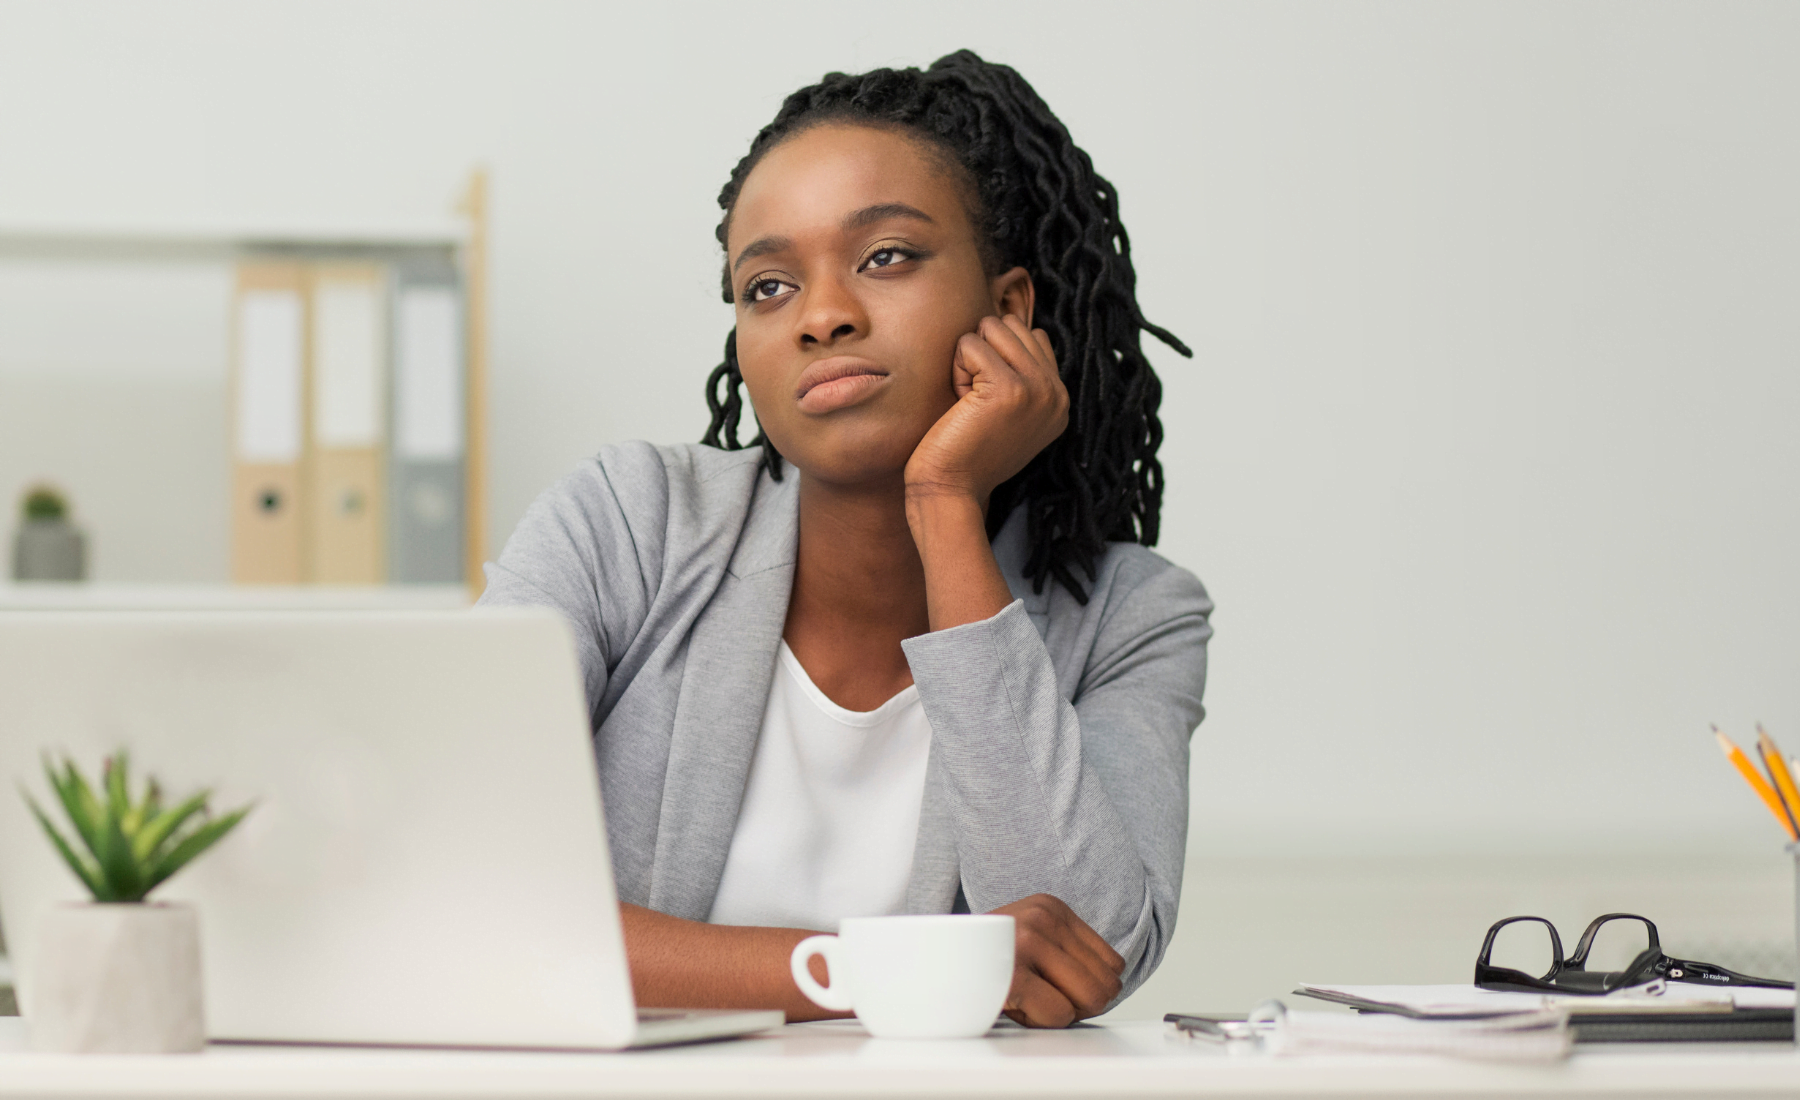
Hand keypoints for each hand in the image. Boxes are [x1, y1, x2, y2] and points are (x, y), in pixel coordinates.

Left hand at [904, 315, 1068, 505]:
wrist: (951, 490)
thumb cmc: (965, 452)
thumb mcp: (1008, 413)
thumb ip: (1021, 375)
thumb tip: (1008, 323)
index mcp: (1059, 399)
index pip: (1032, 336)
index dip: (997, 357)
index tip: (989, 400)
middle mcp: (1056, 393)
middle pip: (1011, 325)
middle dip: (983, 353)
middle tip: (975, 400)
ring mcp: (1037, 389)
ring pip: (992, 328)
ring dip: (969, 359)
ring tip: (969, 401)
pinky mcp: (1009, 387)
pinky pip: (970, 344)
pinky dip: (956, 370)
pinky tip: (960, 404)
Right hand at [992, 893, 1124, 1027]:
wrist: (926, 962)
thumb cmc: (984, 959)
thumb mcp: (1030, 939)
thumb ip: (1067, 953)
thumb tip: (1110, 987)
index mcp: (1052, 909)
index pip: (1113, 962)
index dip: (1091, 988)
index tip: (1059, 988)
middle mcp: (1043, 919)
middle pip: (1106, 984)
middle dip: (1081, 1005)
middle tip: (1047, 1001)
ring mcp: (1027, 943)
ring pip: (1091, 999)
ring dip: (1062, 1014)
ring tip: (1030, 1001)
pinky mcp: (1012, 975)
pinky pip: (1059, 1014)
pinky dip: (1042, 1021)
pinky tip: (1016, 1007)